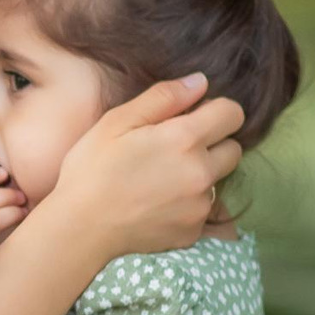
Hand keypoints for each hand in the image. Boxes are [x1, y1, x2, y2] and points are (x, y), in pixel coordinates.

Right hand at [48, 74, 244, 260]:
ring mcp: (200, 206)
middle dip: (213, 143)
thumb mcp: (118, 121)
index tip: (192, 116)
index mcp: (185, 139)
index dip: (215, 110)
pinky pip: (202, 209)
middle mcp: (202, 173)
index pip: (232, 114)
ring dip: (200, 174)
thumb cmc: (92, 169)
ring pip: (218, 180)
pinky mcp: (193, 231)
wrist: (80, 229)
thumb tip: (201, 82)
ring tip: (161, 178)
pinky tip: (157, 203)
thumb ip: (164, 97)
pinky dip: (187, 203)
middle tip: (175, 148)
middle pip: (233, 149)